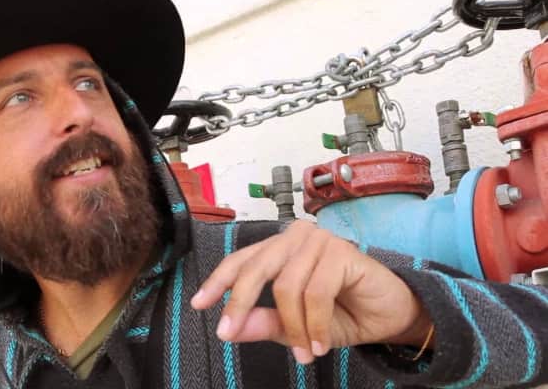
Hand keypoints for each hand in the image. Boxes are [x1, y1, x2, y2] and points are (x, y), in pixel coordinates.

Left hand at [190, 220, 432, 363]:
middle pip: (255, 268)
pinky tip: (321, 343)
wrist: (390, 316)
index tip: (198, 304)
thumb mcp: (294, 326)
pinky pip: (314, 293)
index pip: (241, 260)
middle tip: (228, 335)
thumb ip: (263, 322)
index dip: (218, 282)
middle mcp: (296, 237)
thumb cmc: (342, 315)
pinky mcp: (341, 251)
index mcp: (280, 248)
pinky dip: (315, 325)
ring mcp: (319, 240)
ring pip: (286, 287)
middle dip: (240, 304)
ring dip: (293, 328)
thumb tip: (231, 328)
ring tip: (306, 352)